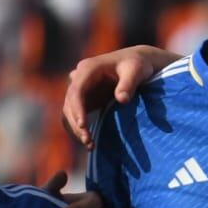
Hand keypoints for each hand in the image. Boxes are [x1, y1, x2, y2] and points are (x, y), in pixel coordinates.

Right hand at [62, 46, 177, 149]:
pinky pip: (76, 114)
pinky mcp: (84, 99)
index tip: (83, 125)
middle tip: (88, 141)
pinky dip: (80, 127)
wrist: (137, 63)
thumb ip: (128, 84)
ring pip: (70, 111)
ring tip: (90, 145)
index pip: (77, 90)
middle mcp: (79, 77)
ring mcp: (80, 88)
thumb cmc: (137, 65)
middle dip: (77, 123)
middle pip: (70, 103)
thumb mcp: (136, 71)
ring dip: (77, 128)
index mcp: (89, 68)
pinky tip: (89, 141)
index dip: (77, 108)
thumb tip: (122, 100)